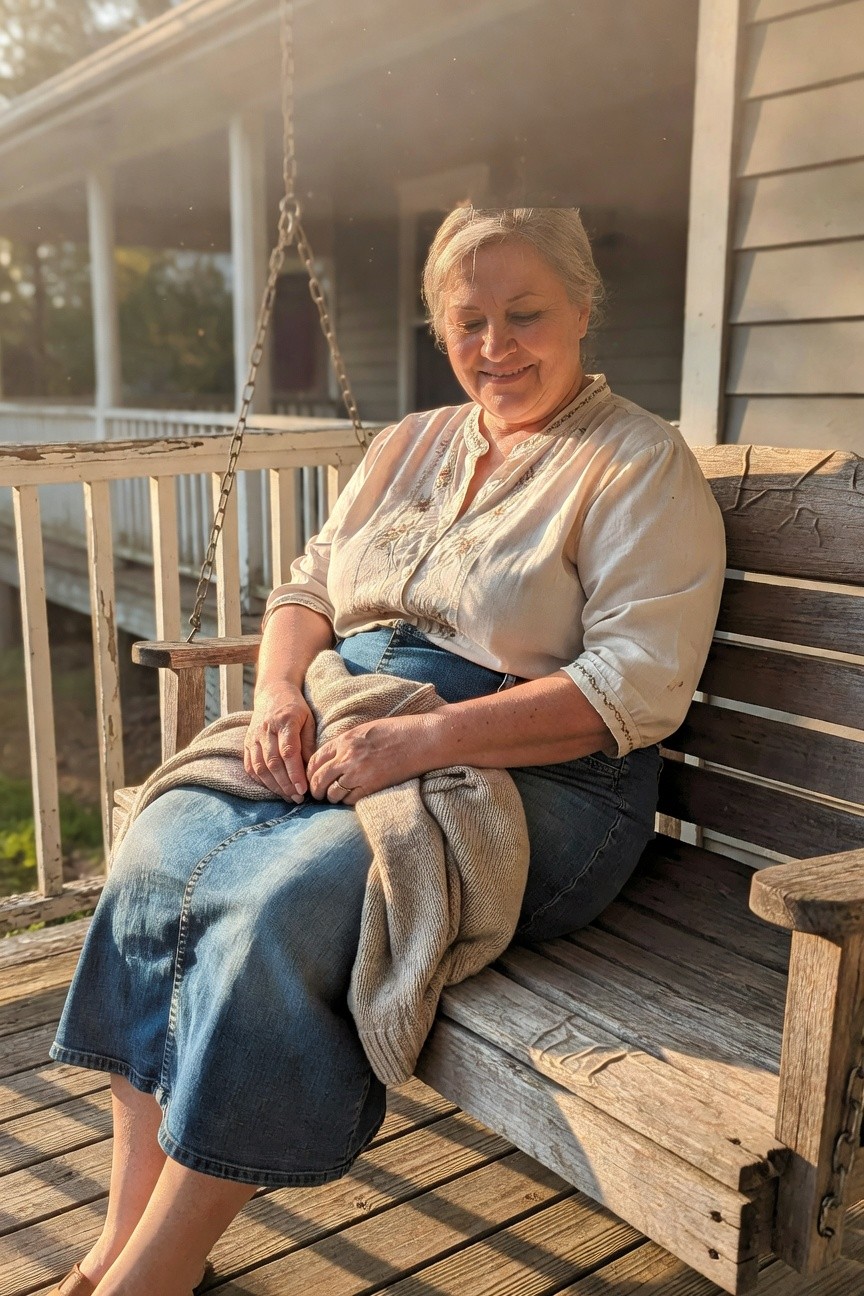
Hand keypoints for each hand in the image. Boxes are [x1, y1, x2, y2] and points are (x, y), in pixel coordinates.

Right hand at [244, 682, 315, 801]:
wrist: (272, 692)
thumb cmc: (295, 708)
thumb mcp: (308, 720)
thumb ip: (308, 744)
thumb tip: (311, 770)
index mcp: (285, 721)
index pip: (288, 752)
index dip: (295, 773)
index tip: (303, 789)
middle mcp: (266, 729)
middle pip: (273, 762)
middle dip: (286, 784)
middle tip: (298, 798)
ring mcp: (253, 737)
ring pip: (260, 767)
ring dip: (274, 786)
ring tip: (288, 796)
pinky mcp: (247, 743)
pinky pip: (250, 766)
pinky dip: (260, 780)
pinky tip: (273, 788)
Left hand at [306, 715, 430, 804]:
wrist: (422, 739)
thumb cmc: (397, 730)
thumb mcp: (365, 729)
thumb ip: (346, 743)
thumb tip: (333, 756)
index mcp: (345, 740)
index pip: (315, 759)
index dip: (310, 771)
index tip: (312, 777)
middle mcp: (347, 757)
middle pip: (319, 779)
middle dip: (315, 789)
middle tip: (317, 794)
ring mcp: (359, 773)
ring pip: (332, 793)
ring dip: (331, 797)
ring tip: (334, 798)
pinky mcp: (372, 786)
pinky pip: (349, 800)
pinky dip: (346, 802)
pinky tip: (350, 798)